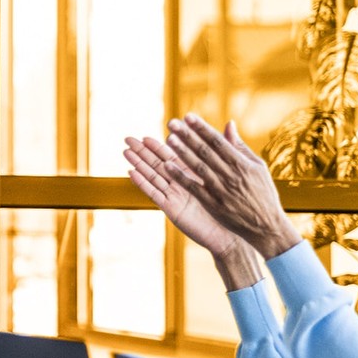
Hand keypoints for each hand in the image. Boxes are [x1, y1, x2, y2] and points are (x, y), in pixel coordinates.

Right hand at [125, 136, 244, 258]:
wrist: (231, 234)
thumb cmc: (232, 207)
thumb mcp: (228, 173)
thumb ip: (224, 149)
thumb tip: (230, 124)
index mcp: (192, 175)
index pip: (174, 156)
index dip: (162, 144)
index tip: (147, 134)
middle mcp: (181, 184)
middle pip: (158, 164)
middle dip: (143, 151)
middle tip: (129, 138)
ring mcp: (174, 196)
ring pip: (153, 176)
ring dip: (138, 163)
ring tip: (126, 151)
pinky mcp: (171, 209)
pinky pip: (154, 194)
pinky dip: (142, 183)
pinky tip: (131, 172)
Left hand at [160, 114, 302, 258]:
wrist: (267, 227)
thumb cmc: (263, 193)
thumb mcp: (258, 167)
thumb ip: (240, 146)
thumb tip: (228, 123)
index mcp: (243, 164)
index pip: (218, 142)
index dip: (202, 129)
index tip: (188, 116)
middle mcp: (231, 176)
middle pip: (205, 152)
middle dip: (188, 136)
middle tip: (172, 123)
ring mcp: (222, 191)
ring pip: (198, 168)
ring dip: (182, 153)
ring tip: (169, 139)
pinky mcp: (214, 205)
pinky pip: (194, 188)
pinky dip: (181, 177)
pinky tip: (167, 167)